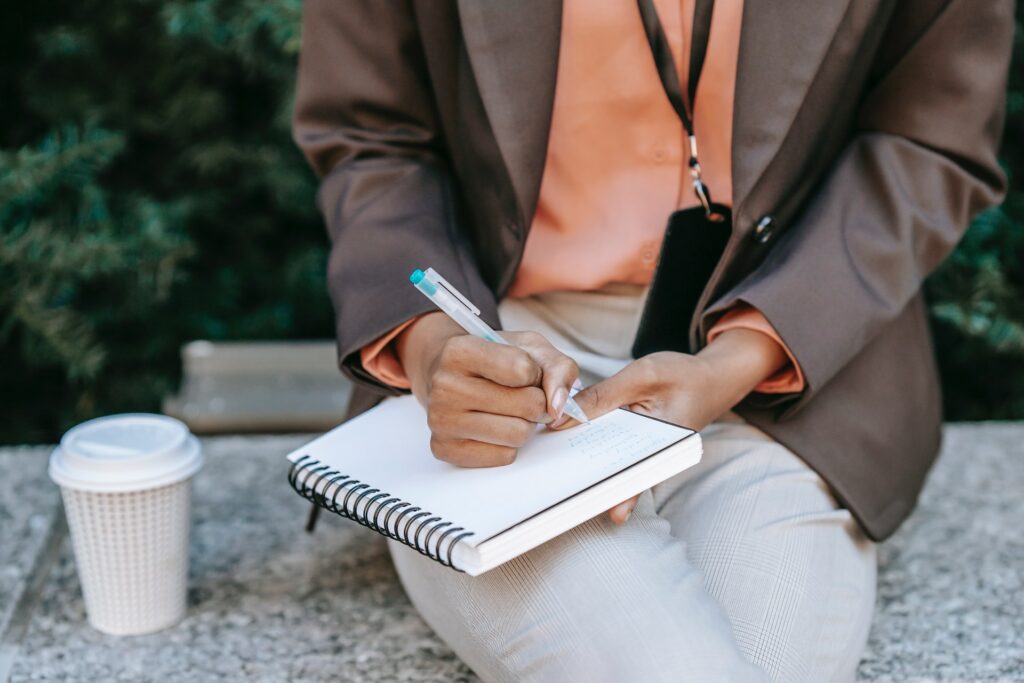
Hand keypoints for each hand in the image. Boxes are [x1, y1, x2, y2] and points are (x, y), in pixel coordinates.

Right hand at [396, 312, 578, 466]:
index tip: (525, 372)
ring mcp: (441, 420)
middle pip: (526, 406)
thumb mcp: (528, 347)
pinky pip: (503, 456)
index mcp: (460, 350)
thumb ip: (557, 367)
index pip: (523, 370)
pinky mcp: (444, 449)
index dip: (535, 373)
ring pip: (517, 435)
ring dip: (526, 425)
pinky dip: (509, 444)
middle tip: (525, 396)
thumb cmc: (492, 359)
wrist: (448, 374)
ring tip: (511, 412)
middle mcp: (444, 385)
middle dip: (537, 402)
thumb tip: (558, 406)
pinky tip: (495, 428)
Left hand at [554, 328, 788, 523]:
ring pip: (612, 466)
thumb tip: (562, 417)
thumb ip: (602, 396)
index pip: (628, 474)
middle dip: (588, 479)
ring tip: (558, 472)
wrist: (713, 379)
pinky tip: (571, 445)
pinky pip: (614, 453)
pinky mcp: (639, 448)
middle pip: (616, 474)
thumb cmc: (682, 375)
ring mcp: (648, 455)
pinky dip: (596, 447)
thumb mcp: (641, 376)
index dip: (600, 483)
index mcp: (664, 445)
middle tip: (558, 488)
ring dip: (587, 464)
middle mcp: (657, 458)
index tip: (575, 492)